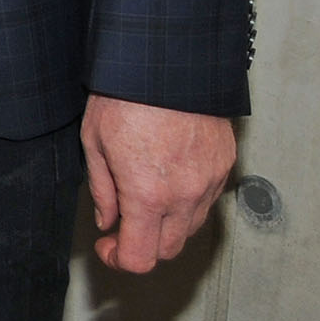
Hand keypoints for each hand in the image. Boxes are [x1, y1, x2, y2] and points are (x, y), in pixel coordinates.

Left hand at [83, 95, 236, 272]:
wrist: (168, 61)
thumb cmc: (125, 95)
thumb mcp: (94, 141)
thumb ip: (102, 189)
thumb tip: (108, 221)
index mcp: (148, 194)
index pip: (140, 258)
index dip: (118, 259)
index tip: (106, 245)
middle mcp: (185, 195)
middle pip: (167, 250)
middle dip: (142, 245)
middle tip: (121, 227)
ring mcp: (210, 182)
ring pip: (190, 228)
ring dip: (166, 226)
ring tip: (143, 199)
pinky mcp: (225, 166)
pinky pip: (207, 200)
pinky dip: (187, 203)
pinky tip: (168, 180)